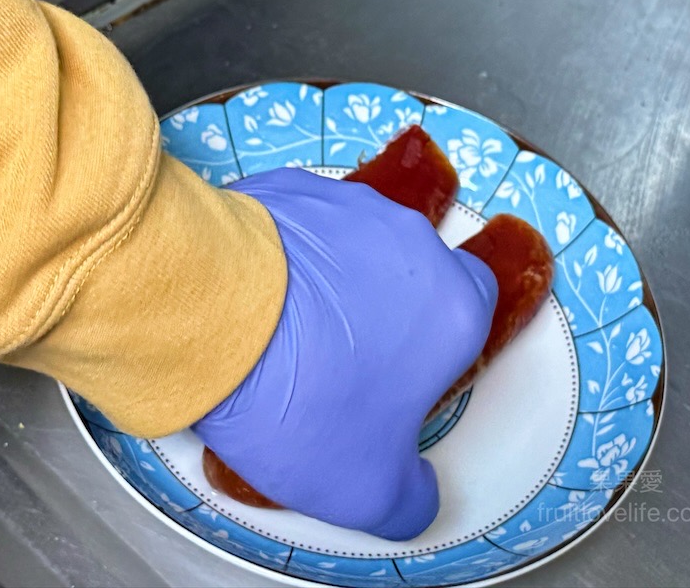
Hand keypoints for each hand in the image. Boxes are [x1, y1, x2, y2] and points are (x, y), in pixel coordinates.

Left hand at [192, 168, 496, 539]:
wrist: (213, 318)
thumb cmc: (301, 396)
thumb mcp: (366, 490)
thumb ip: (410, 500)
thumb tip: (414, 497)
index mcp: (454, 308)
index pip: (477, 308)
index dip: (440, 343)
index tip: (403, 371)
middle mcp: (414, 245)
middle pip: (416, 276)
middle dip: (388, 309)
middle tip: (342, 356)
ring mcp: (353, 208)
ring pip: (359, 243)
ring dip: (336, 277)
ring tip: (287, 325)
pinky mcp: (295, 188)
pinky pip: (303, 222)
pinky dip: (287, 251)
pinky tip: (254, 291)